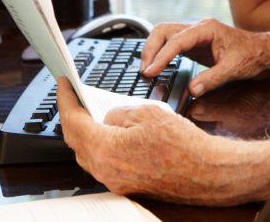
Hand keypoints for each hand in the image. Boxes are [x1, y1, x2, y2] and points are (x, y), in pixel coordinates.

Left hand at [56, 77, 212, 200]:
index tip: (63, 84)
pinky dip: (101, 145)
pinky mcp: (127, 185)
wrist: (206, 173)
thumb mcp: (148, 113)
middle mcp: (105, 170)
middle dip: (72, 115)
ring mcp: (115, 181)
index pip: (73, 121)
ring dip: (86, 132)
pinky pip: (103, 163)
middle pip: (75, 140)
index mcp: (105, 150)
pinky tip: (111, 132)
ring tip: (92, 111)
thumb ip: (119, 113)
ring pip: (88, 153)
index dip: (65, 99)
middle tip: (74, 96)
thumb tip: (109, 117)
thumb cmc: (183, 145)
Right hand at [140, 19, 269, 96]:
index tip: (151, 71)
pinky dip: (160, 54)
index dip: (162, 56)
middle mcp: (197, 28)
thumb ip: (212, 79)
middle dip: (150, 49)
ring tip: (147, 70)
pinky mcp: (193, 44)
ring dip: (152, 50)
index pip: (176, 40)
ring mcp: (194, 34)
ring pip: (164, 35)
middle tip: (145, 71)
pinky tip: (156, 67)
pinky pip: (171, 44)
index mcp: (206, 29)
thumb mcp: (234, 69)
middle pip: (164, 31)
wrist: (263, 51)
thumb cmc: (252, 55)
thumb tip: (192, 90)